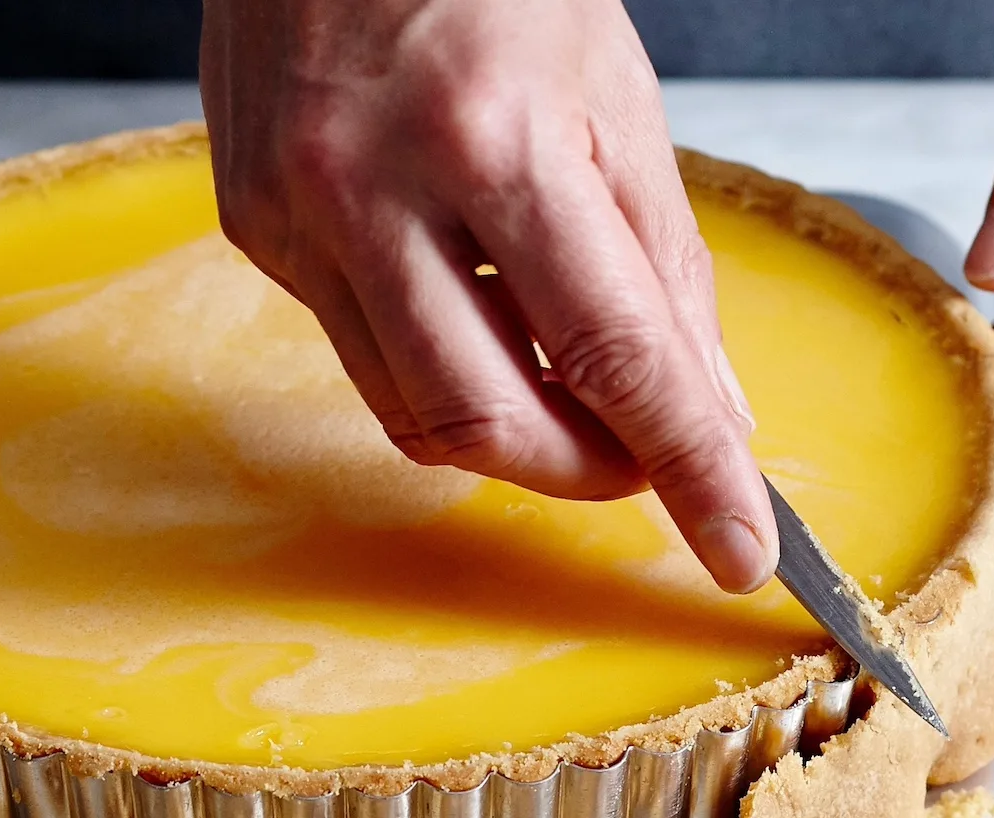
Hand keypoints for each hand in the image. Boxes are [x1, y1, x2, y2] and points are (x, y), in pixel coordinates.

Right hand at [198, 0, 776, 591]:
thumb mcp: (615, 92)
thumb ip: (664, 264)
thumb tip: (707, 408)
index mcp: (495, 139)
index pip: (614, 354)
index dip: (688, 468)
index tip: (739, 550)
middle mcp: (373, 191)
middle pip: (491, 423)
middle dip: (589, 471)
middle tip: (649, 459)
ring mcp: (295, 220)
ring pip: (412, 415)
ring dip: (515, 434)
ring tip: (568, 390)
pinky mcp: (254, 233)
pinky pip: (360, 353)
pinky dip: (439, 362)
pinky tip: (472, 308)